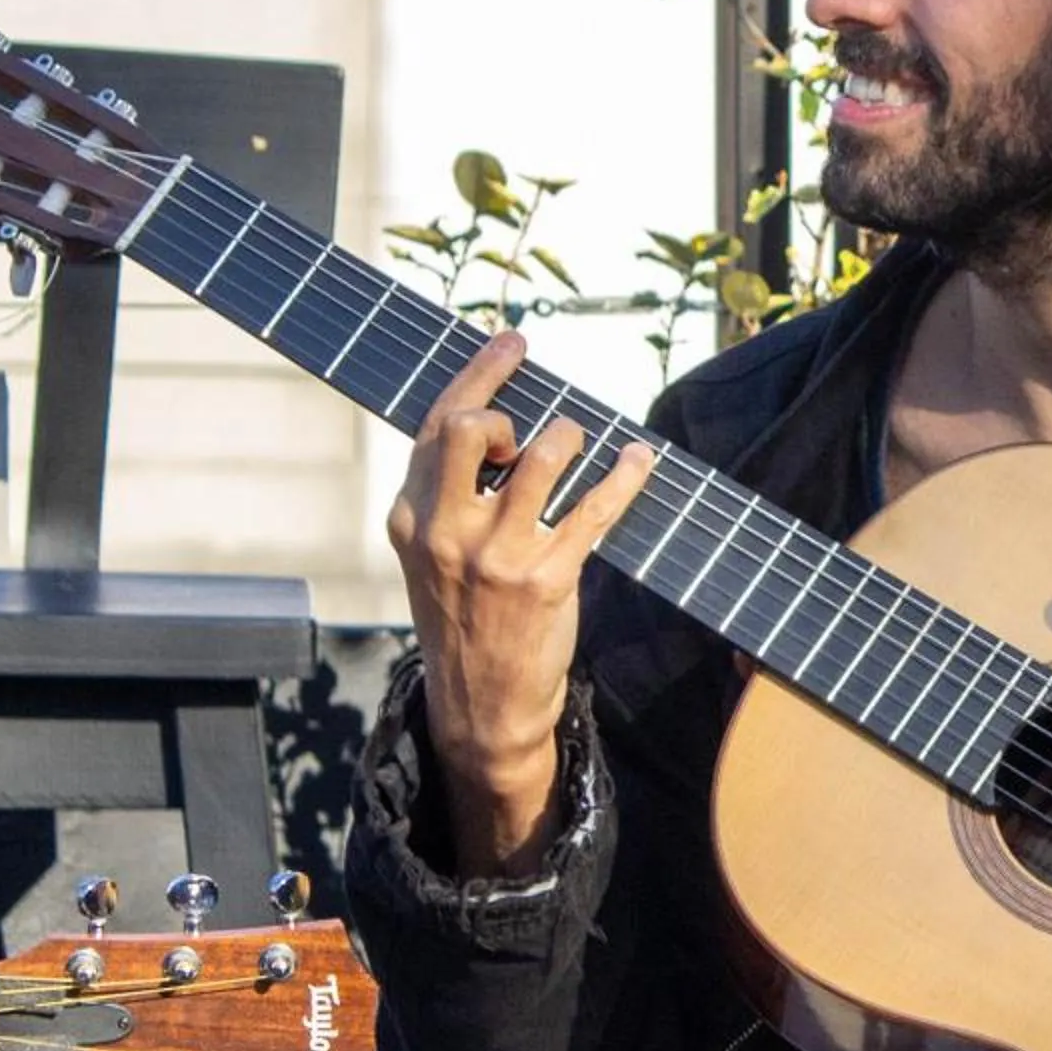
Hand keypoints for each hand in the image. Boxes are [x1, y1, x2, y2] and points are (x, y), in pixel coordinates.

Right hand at [386, 329, 654, 874]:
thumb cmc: (461, 619)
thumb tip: (487, 422)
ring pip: (544, 456)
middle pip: (475, 427)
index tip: (512, 342)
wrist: (480, 707)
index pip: (439, 425)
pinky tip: (638, 460)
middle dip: (508, 402)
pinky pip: (596, 507)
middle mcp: (448, 531)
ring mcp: (498, 555)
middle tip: (529, 424)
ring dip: (570, 435)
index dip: (479, 373)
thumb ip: (444, 495)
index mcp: (412, 518)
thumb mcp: (428, 557)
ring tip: (577, 442)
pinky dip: (625, 475)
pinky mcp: (547, 578)